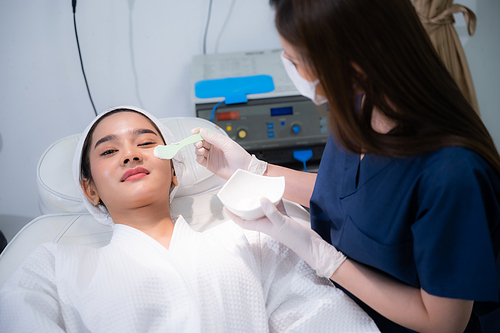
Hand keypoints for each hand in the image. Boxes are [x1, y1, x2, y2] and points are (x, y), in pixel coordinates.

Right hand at [192, 128, 266, 179]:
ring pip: (199, 150)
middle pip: (201, 141)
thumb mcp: (227, 144)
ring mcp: (212, 156)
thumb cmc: (240, 156)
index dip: (199, 131)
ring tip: (201, 150)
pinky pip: (200, 160)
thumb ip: (214, 138)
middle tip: (198, 143)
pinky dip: (198, 157)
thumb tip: (203, 131)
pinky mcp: (210, 164)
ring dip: (197, 149)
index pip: (206, 133)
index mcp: (219, 140)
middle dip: (197, 141)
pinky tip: (201, 156)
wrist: (244, 169)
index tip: (193, 132)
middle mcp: (214, 147)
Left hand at [226, 198, 345, 278]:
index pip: (242, 222)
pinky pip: (276, 206)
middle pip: (251, 214)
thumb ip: (271, 211)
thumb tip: (261, 199)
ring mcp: (275, 220)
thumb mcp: (281, 223)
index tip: (225, 207)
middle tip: (239, 194)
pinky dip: (275, 199)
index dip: (232, 216)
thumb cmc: (294, 238)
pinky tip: (275, 191)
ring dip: (259, 200)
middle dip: (244, 205)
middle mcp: (266, 223)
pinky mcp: (284, 217)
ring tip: (255, 190)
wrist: (310, 244)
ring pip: (263, 208)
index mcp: (262, 226)